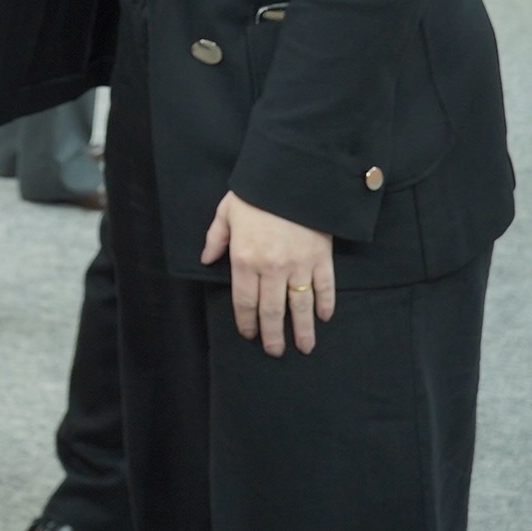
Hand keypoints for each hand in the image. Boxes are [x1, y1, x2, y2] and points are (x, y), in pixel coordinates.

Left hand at [199, 190, 334, 357]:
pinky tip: (324, 318)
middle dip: (273, 334)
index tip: (249, 335)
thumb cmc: (255, 195)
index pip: (245, 301)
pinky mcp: (321, 258)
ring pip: (300, 305)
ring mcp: (300, 265)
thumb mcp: (226, 213)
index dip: (246, 321)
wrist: (292, 178)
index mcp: (245, 259)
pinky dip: (325, 304)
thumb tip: (207, 260)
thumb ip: (216, 239)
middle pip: (272, 310)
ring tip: (304, 347)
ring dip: (302, 329)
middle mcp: (272, 268)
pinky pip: (325, 287)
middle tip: (274, 352)